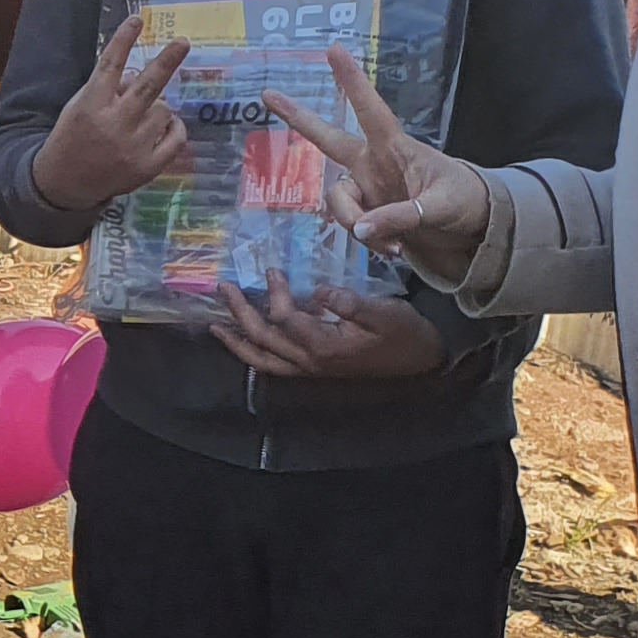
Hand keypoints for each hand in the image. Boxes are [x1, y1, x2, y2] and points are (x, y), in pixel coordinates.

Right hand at [31, 11, 190, 211]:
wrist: (66, 183)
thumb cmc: (73, 137)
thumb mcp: (79, 106)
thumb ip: (107, 88)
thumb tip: (140, 74)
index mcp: (91, 105)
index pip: (110, 65)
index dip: (124, 40)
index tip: (137, 19)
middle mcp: (114, 124)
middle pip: (148, 86)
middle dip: (167, 61)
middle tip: (183, 42)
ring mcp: (134, 147)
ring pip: (164, 109)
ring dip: (158, 106)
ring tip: (142, 116)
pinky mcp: (148, 167)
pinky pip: (176, 138)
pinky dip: (174, 128)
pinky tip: (165, 126)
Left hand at [211, 268, 445, 380]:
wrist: (421, 360)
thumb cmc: (404, 333)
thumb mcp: (382, 312)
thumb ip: (348, 302)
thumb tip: (318, 290)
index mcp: (325, 347)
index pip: (286, 319)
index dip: (275, 293)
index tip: (272, 268)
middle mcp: (310, 362)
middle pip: (264, 339)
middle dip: (240, 313)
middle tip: (223, 287)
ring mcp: (310, 369)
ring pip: (262, 359)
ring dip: (237, 341)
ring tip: (216, 324)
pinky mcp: (313, 368)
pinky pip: (274, 364)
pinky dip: (254, 352)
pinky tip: (243, 338)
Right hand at [268, 46, 493, 283]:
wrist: (471, 230)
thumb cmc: (464, 201)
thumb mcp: (440, 206)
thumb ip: (400, 216)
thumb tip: (360, 230)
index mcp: (395, 148)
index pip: (370, 111)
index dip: (352, 82)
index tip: (334, 50)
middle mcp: (373, 164)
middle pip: (328, 139)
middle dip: (299, 117)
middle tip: (269, 94)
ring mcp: (367, 189)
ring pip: (337, 201)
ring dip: (356, 224)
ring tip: (392, 244)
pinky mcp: (366, 215)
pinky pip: (351, 227)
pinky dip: (369, 241)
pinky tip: (394, 249)